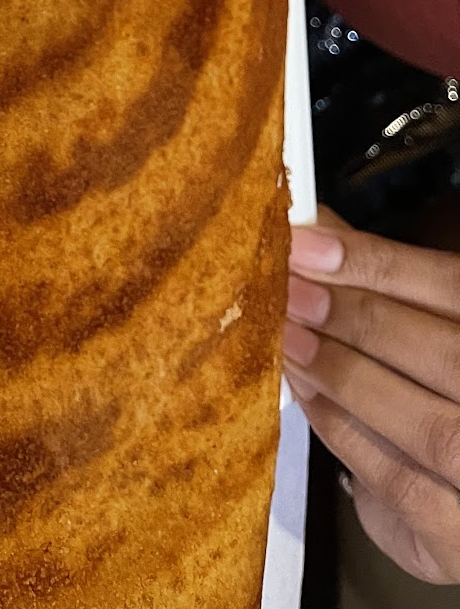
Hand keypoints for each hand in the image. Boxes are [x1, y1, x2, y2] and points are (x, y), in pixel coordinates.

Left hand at [286, 208, 459, 583]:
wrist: (459, 501)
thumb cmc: (438, 392)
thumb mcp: (425, 327)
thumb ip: (382, 281)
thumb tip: (311, 226)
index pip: (452, 288)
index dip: (377, 264)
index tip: (302, 243)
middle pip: (445, 356)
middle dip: (357, 319)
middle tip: (286, 292)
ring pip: (428, 427)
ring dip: (347, 376)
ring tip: (285, 340)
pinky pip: (402, 483)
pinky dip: (346, 433)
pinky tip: (305, 395)